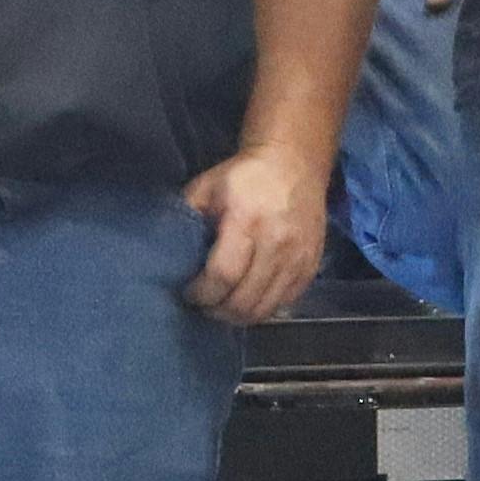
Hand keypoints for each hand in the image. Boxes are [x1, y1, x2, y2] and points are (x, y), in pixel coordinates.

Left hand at [181, 142, 330, 325]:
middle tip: (204, 304)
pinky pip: (284, 303)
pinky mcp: (310, 266)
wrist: (293, 164)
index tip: (190, 293)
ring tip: (223, 305)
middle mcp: (277, 242)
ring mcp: (298, 257)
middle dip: (217, 310)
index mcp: (246, 219)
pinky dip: (262, 308)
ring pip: (264, 308)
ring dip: (238, 316)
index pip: (223, 274)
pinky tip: (247, 298)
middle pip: (244, 300)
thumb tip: (168, 256)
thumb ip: (186, 219)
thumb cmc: (244, 177)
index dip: (202, 293)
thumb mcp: (206, 187)